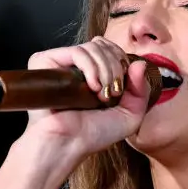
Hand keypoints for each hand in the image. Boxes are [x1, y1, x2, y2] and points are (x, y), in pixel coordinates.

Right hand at [22, 37, 151, 158]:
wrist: (69, 144)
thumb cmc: (94, 134)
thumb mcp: (129, 116)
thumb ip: (140, 90)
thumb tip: (140, 63)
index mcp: (93, 73)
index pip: (110, 49)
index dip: (121, 62)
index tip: (122, 86)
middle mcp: (76, 66)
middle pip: (104, 45)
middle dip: (116, 67)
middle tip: (114, 92)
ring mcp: (61, 62)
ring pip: (93, 47)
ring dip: (106, 70)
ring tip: (102, 94)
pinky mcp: (47, 61)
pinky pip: (78, 52)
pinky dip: (91, 68)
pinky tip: (92, 87)